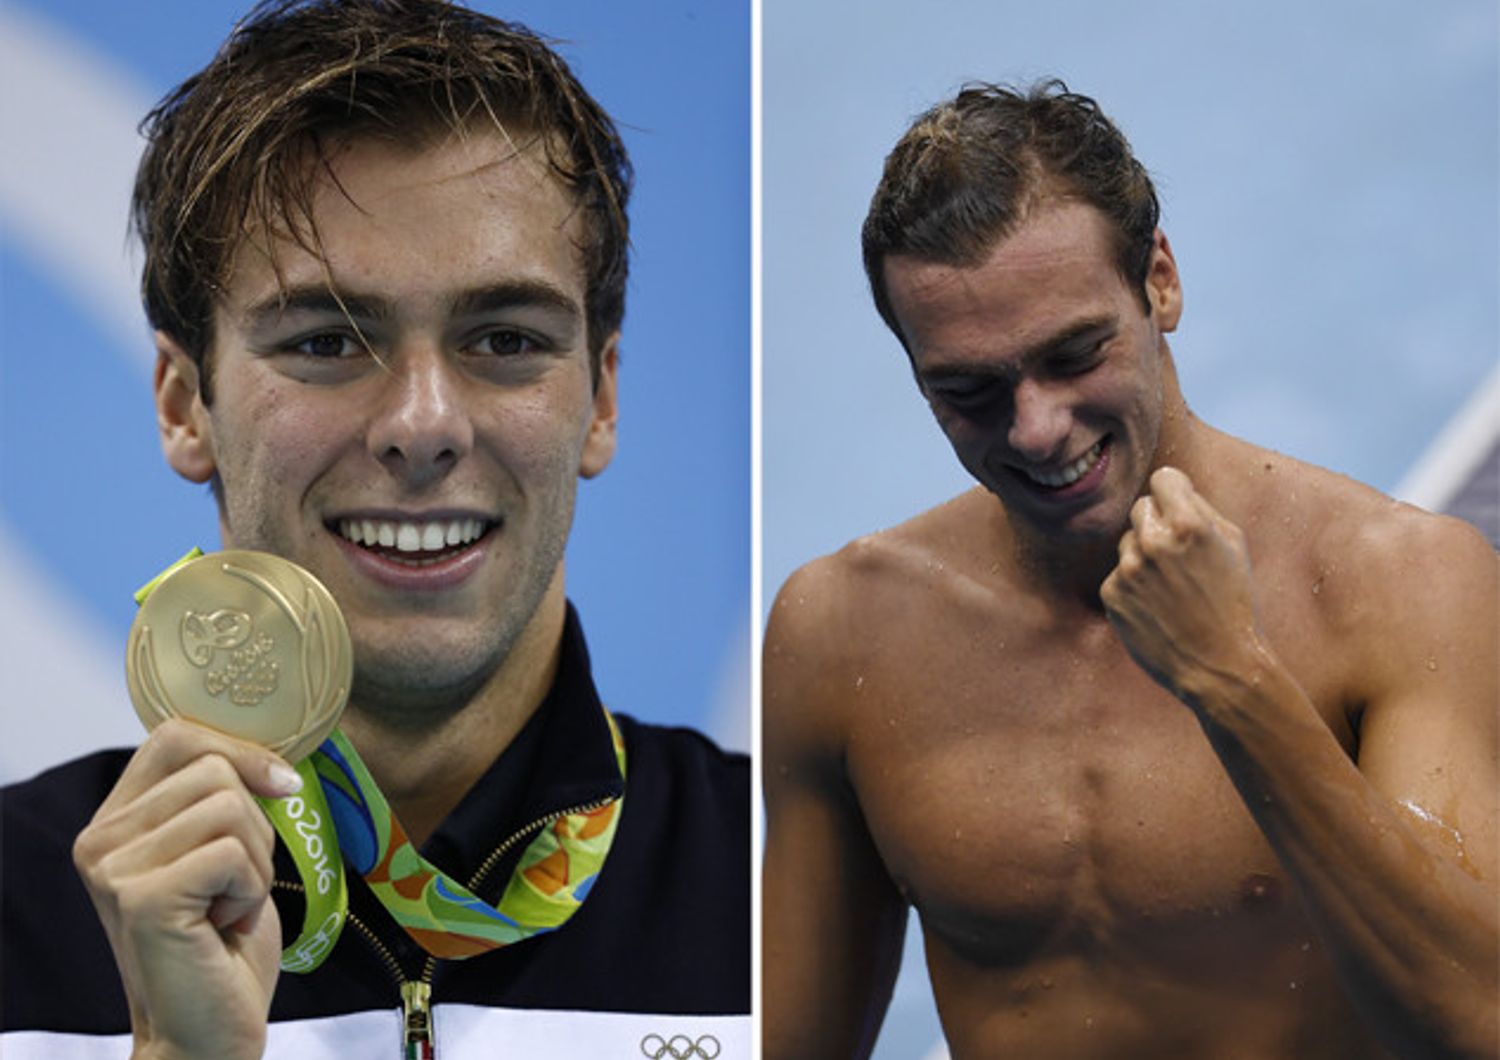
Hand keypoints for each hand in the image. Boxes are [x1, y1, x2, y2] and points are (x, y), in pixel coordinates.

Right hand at [73, 719, 300, 1059]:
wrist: (206, 1033)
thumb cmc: (223, 944)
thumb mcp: (223, 851)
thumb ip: (222, 796)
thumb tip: (273, 750)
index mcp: (114, 820)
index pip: (175, 735)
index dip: (241, 750)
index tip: (280, 786)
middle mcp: (99, 840)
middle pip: (215, 768)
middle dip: (255, 825)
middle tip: (234, 886)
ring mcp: (114, 869)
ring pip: (230, 806)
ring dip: (256, 862)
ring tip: (226, 908)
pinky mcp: (142, 897)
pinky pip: (234, 852)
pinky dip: (251, 890)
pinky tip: (223, 927)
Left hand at [1100, 467, 1266, 710]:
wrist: (1218, 666)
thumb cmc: (1233, 602)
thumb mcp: (1234, 546)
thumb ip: (1201, 508)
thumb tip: (1170, 486)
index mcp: (1189, 525)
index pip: (1163, 479)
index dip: (1174, 492)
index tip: (1178, 505)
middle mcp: (1154, 542)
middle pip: (1141, 508)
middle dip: (1158, 524)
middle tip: (1180, 556)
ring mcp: (1128, 569)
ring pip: (1128, 542)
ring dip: (1145, 557)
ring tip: (1173, 588)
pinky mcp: (1112, 594)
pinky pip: (1119, 574)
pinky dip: (1134, 586)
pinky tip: (1157, 607)